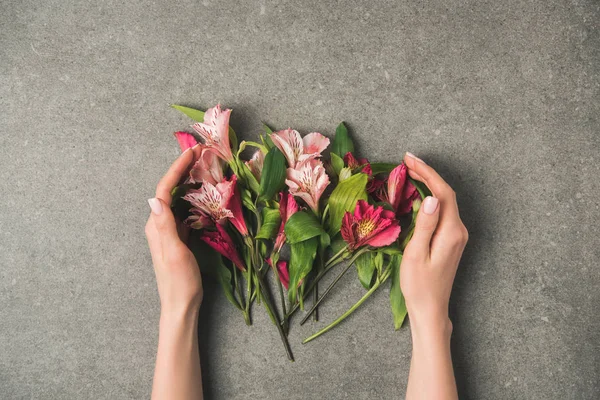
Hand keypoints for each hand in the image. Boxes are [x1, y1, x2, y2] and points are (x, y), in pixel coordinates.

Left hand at [145, 147, 202, 317]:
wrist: (181, 305)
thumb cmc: (179, 282)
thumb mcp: (174, 253)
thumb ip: (165, 226)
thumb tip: (155, 199)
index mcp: (157, 226)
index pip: (163, 190)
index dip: (177, 168)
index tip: (192, 152)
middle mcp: (159, 225)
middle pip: (169, 190)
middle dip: (183, 170)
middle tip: (202, 153)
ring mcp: (169, 231)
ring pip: (178, 199)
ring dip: (189, 182)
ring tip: (205, 167)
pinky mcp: (178, 238)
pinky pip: (185, 212)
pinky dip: (195, 199)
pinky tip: (206, 195)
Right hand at [400, 152, 468, 330]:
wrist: (431, 309)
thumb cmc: (419, 286)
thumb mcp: (415, 254)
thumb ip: (424, 225)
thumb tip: (429, 197)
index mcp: (451, 232)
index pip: (442, 193)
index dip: (428, 172)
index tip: (409, 158)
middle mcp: (459, 231)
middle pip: (446, 194)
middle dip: (427, 173)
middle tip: (407, 160)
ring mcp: (457, 236)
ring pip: (445, 201)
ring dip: (429, 183)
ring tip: (410, 170)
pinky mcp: (451, 240)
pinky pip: (443, 211)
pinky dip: (430, 197)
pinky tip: (418, 193)